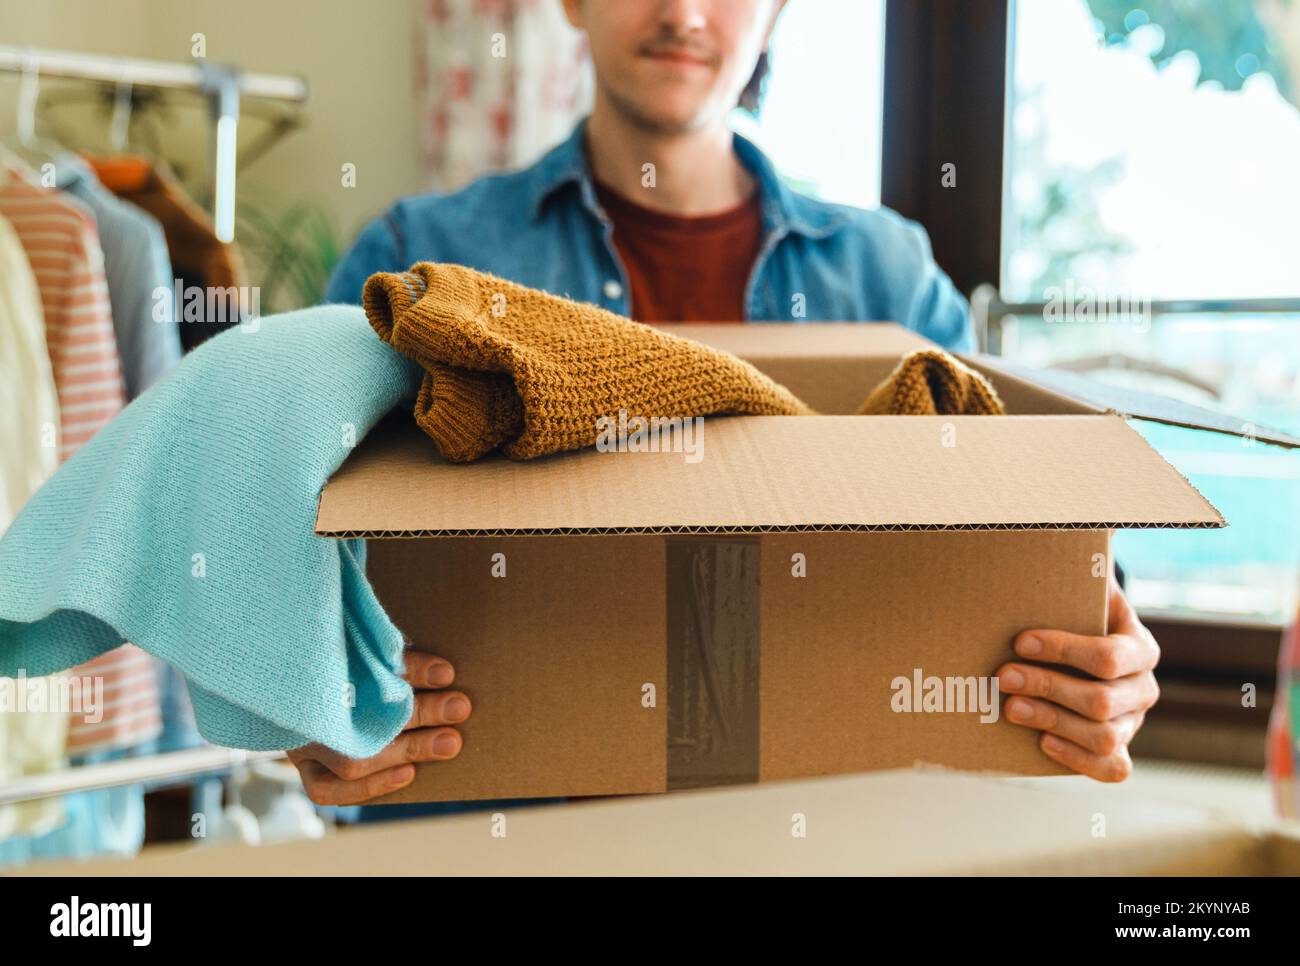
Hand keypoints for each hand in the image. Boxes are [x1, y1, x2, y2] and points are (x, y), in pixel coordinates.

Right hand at [286, 651, 470, 805]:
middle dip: (418, 713)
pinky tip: (409, 773)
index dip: (409, 671)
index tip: (446, 673)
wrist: (299, 682)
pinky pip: (328, 789)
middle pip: (365, 715)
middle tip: (460, 707)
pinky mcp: (305, 769)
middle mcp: (304, 706)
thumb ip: (398, 663)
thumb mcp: (367, 653)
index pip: (363, 668)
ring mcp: (300, 741)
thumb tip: (444, 674)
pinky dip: (373, 785)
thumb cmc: (343, 663)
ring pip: (349, 761)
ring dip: (406, 751)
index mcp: (316, 667)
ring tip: (449, 742)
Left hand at [996, 575, 1159, 781]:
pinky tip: (1042, 743)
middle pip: (1101, 700)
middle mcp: (1143, 689)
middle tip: (1003, 676)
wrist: (1081, 646)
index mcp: (1141, 647)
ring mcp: (1133, 724)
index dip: (1063, 650)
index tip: (1020, 641)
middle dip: (1047, 687)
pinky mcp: (1117, 751)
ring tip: (1011, 708)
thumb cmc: (1071, 614)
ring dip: (1052, 722)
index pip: (1109, 656)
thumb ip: (1070, 566)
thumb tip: (1065, 529)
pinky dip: (1078, 760)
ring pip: (1105, 737)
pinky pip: (1112, 769)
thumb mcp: (1077, 587)